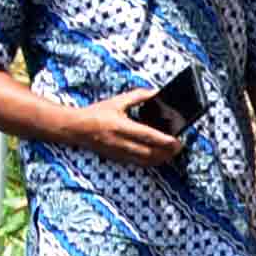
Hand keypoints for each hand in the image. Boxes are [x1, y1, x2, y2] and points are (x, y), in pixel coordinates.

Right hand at [63, 88, 190, 170]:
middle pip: (150, 153)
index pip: (147, 136)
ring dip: (161, 159)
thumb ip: (138, 96)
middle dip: (167, 152)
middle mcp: (120, 142)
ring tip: (171, 153)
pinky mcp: (117, 158)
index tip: (177, 140)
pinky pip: (138, 163)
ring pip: (145, 161)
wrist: (77, 129)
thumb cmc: (96, 113)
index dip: (164, 140)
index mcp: (121, 126)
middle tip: (179, 147)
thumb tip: (156, 92)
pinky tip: (157, 157)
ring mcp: (119, 153)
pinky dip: (150, 161)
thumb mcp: (117, 101)